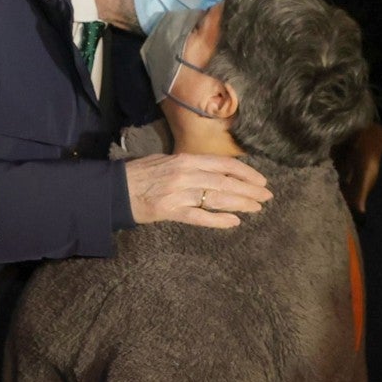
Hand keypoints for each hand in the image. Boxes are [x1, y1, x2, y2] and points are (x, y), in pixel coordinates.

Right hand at [125, 153, 272, 227]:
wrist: (114, 189)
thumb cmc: (139, 173)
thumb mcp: (165, 160)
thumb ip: (189, 165)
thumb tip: (214, 170)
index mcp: (184, 159)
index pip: (222, 164)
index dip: (245, 172)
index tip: (261, 180)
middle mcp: (185, 174)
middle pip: (225, 182)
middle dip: (249, 190)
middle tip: (266, 197)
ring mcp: (179, 194)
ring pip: (217, 199)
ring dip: (240, 204)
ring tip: (256, 208)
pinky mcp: (171, 212)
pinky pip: (200, 217)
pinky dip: (218, 220)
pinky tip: (234, 222)